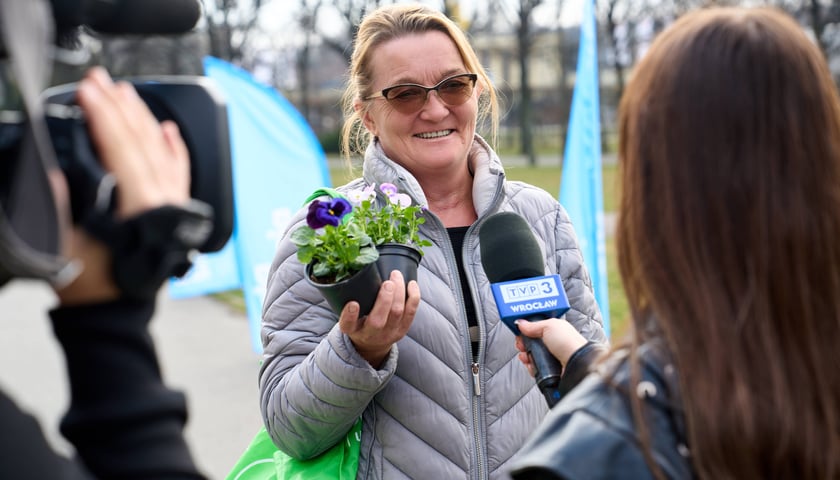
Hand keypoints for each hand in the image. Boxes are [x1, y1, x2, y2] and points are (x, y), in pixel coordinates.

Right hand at [53, 67, 190, 304]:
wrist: (116, 315)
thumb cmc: (92, 285)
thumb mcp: (63, 246)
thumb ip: (58, 206)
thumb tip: (53, 168)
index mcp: (139, 207)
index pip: (121, 148)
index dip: (102, 115)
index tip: (86, 90)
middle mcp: (163, 201)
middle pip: (142, 142)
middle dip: (119, 107)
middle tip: (99, 80)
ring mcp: (173, 205)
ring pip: (161, 151)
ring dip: (142, 119)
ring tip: (124, 93)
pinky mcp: (175, 212)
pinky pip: (179, 172)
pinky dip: (173, 148)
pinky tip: (167, 128)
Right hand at [338, 270, 420, 367]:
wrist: (372, 345)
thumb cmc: (360, 324)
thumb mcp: (349, 318)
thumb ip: (351, 303)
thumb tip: (356, 275)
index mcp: (353, 330)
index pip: (348, 325)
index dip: (350, 315)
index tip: (353, 304)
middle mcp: (370, 334)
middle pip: (377, 321)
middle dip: (384, 299)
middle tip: (387, 282)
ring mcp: (388, 333)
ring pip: (397, 313)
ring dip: (399, 292)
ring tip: (396, 276)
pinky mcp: (403, 329)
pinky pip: (411, 312)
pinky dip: (413, 296)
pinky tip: (411, 284)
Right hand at [515, 318, 586, 376]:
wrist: (575, 363)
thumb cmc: (568, 342)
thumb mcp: (549, 326)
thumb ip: (533, 325)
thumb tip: (521, 323)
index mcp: (555, 331)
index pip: (536, 329)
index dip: (526, 330)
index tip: (519, 331)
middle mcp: (553, 344)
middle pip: (532, 343)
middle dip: (523, 344)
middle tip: (521, 344)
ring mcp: (551, 358)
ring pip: (531, 356)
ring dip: (525, 356)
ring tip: (525, 355)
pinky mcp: (550, 370)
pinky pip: (535, 368)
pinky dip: (530, 367)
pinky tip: (530, 364)